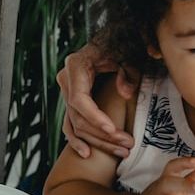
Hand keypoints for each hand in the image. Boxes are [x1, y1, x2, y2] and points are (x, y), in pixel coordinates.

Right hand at [57, 43, 138, 158]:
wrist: (111, 40)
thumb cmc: (120, 45)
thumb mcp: (127, 54)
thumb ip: (128, 72)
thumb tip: (126, 94)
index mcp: (75, 66)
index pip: (79, 99)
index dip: (95, 117)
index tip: (112, 129)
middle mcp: (66, 79)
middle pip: (78, 116)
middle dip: (103, 134)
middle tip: (127, 144)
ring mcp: (66, 91)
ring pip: (75, 125)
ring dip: (97, 141)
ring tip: (121, 152)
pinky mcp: (70, 101)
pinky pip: (69, 124)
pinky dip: (77, 140)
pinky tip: (87, 154)